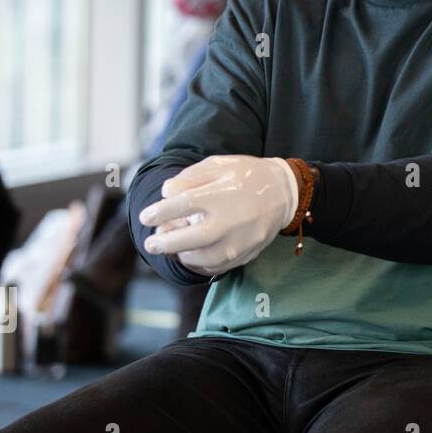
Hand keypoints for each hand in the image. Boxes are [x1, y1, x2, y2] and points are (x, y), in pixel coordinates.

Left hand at [138, 155, 298, 276]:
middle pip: (187, 241)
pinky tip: (192, 257)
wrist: (285, 193)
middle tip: (150, 243)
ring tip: (173, 249)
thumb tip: (166, 193)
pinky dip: (200, 265)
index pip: (180, 206)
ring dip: (181, 255)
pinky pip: (217, 267)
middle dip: (163, 243)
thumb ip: (190, 177)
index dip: (158, 212)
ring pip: (201, 259)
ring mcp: (239, 242)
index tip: (146, 216)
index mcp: (221, 195)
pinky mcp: (247, 254)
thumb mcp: (220, 164)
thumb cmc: (248, 176)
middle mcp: (230, 222)